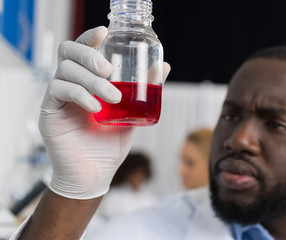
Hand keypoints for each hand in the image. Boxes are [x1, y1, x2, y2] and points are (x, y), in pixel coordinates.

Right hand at [39, 26, 170, 198]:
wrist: (94, 175)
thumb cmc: (109, 146)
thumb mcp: (131, 114)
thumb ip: (144, 92)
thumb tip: (164, 68)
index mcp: (86, 82)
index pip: (81, 50)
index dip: (89, 37)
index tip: (104, 32)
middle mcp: (70, 85)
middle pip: (68, 52)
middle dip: (90, 55)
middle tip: (110, 71)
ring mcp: (57, 97)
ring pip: (66, 70)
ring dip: (91, 80)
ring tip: (111, 98)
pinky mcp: (49, 111)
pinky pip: (59, 90)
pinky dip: (80, 94)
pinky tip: (95, 107)